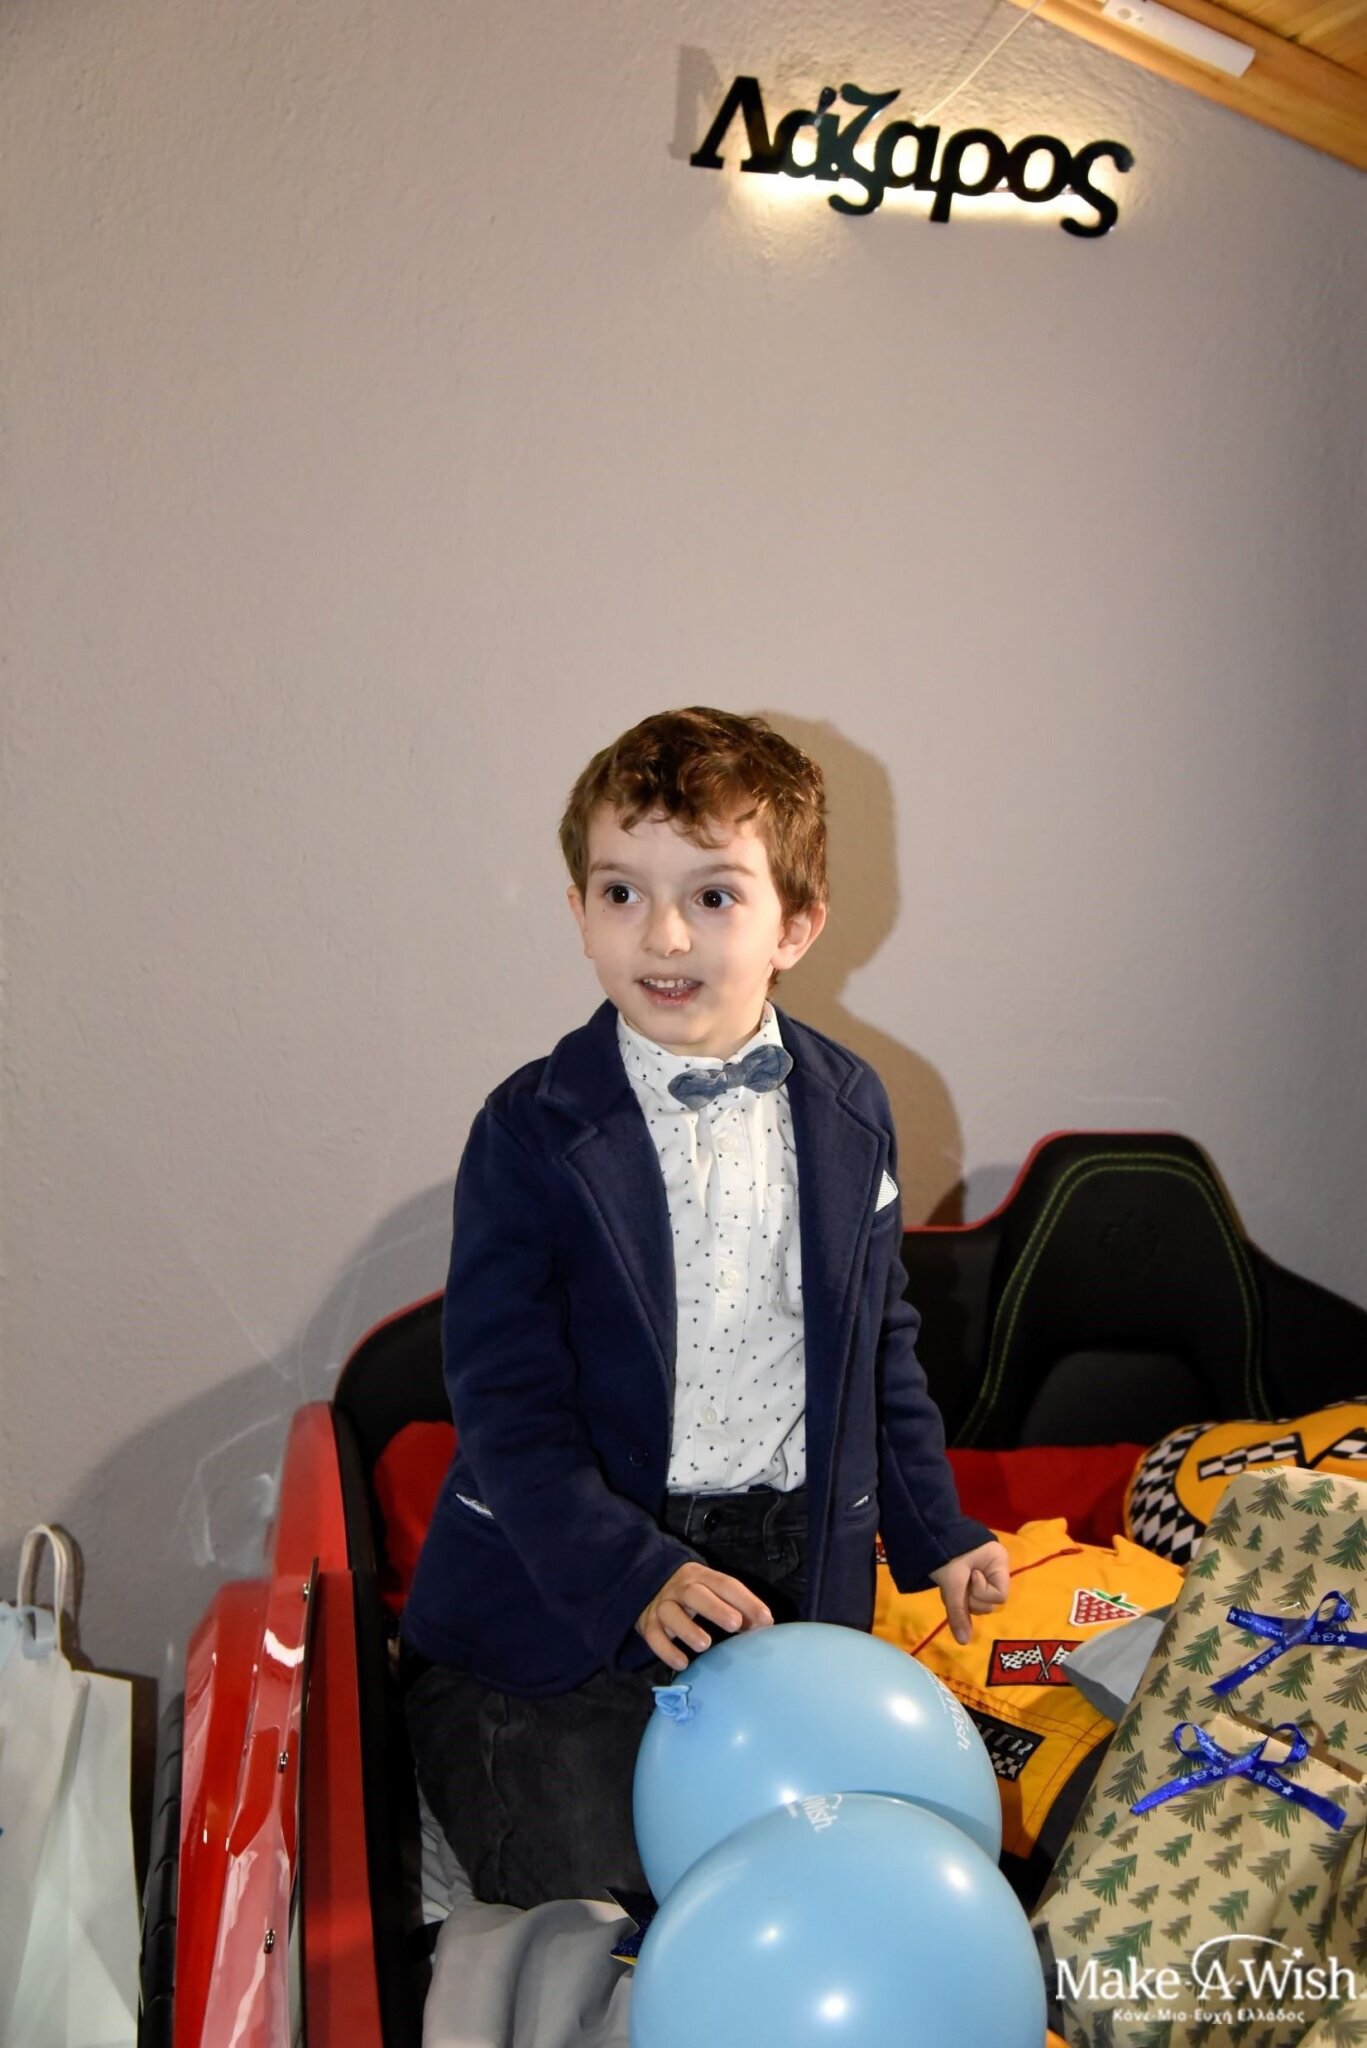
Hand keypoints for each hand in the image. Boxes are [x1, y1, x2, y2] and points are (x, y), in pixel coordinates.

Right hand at [636, 1562, 773, 1671]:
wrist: (650, 1585)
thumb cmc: (695, 1594)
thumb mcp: (715, 1592)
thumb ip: (739, 1606)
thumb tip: (765, 1624)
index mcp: (701, 1575)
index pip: (725, 1584)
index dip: (745, 1600)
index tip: (765, 1620)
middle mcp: (679, 1587)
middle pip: (695, 1594)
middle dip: (716, 1609)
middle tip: (736, 1625)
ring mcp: (661, 1605)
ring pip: (671, 1613)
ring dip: (688, 1629)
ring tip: (706, 1645)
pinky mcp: (647, 1624)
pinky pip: (654, 1636)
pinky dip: (666, 1650)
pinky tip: (682, 1664)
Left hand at [929, 1540, 1009, 1646]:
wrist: (926, 1529)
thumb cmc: (944, 1552)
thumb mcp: (952, 1583)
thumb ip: (958, 1612)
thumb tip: (964, 1642)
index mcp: (999, 1561)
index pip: (1000, 1596)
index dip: (982, 1592)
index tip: (970, 1576)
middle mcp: (996, 1566)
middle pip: (990, 1601)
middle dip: (970, 1597)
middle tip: (958, 1580)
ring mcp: (985, 1570)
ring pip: (979, 1599)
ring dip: (963, 1596)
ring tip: (952, 1579)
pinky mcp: (972, 1573)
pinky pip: (970, 1593)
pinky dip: (959, 1593)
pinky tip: (950, 1584)